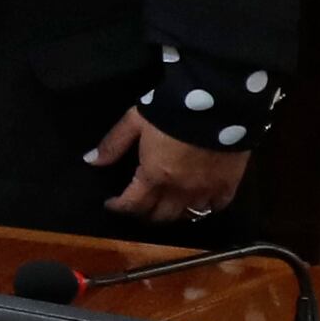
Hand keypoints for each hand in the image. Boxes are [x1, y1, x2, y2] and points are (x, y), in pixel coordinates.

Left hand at [95, 104, 246, 223]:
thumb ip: (113, 144)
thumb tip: (90, 161)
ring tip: (165, 206)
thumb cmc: (171, 113)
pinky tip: (197, 203)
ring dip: (173, 214)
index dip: (119, 207)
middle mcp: (180, 190)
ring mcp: (206, 190)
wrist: (217, 105)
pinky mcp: (229, 185)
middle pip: (160, 216)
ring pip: (187, 215)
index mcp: (154, 177)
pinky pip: (215, 207)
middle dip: (144, 213)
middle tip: (138, 206)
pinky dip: (204, 208)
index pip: (132, 205)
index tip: (112, 204)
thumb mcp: (134, 122)